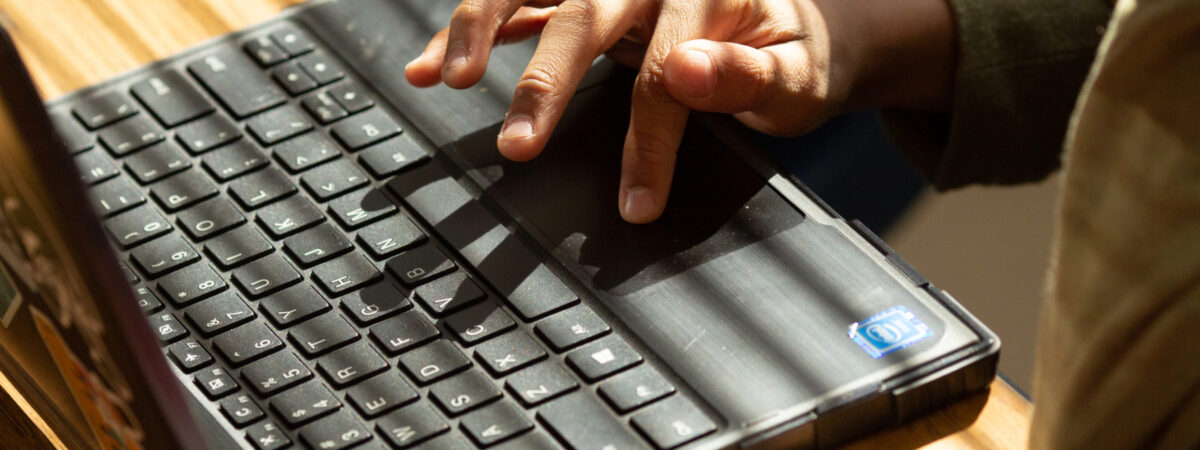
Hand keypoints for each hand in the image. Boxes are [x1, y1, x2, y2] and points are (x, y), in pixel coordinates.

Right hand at [406, 0, 954, 222]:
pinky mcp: (583, 0)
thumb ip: (750, 74)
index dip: (649, 139)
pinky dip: (474, 29)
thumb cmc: (792, 55)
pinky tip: (433, 64)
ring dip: (481, 27)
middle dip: (544, 83)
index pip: (666, 70)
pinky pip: (521, 6)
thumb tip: (687, 69)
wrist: (787, 25)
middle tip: (517, 146)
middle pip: (584, 17)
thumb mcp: (798, 74)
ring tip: (446, 76)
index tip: (637, 201)